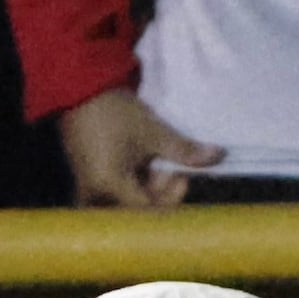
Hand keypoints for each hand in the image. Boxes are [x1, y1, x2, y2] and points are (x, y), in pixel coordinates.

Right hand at [57, 88, 222, 208]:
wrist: (80, 88)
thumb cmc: (115, 111)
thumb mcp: (153, 131)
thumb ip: (184, 150)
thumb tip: (218, 156)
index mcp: (110, 186)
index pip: (147, 209)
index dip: (170, 197)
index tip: (181, 176)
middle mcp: (95, 193)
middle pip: (134, 210)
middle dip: (158, 194)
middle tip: (170, 170)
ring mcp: (88, 186)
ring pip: (123, 202)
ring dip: (144, 188)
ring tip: (155, 165)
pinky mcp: (86, 176)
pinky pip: (111, 192)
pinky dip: (130, 183)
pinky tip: (140, 164)